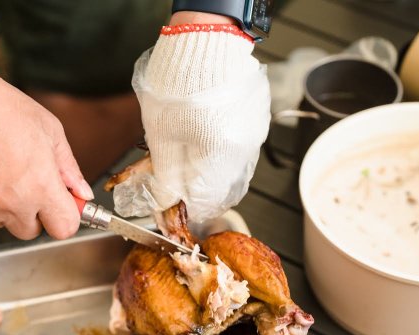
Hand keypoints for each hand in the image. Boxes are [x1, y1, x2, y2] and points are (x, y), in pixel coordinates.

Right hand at [0, 67, 91, 240]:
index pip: (65, 228)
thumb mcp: (49, 130)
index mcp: (40, 186)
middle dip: (35, 214)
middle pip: (32, 232)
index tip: (63, 204)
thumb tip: (82, 193)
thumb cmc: (0, 108)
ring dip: (8, 208)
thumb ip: (69, 169)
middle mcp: (11, 203)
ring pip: (4, 223)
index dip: (66, 216)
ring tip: (1, 171)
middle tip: (29, 183)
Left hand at [114, 21, 270, 224]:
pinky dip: (222, 154)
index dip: (186, 211)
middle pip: (224, 191)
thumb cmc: (178, 84)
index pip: (206, 204)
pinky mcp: (257, 119)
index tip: (170, 209)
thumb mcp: (161, 136)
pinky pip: (241, 149)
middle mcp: (244, 151)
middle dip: (200, 195)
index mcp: (220, 159)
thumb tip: (166, 202)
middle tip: (176, 188)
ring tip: (186, 162)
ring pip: (233, 171)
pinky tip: (203, 140)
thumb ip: (166, 176)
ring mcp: (255, 135)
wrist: (204, 40)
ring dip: (212, 175)